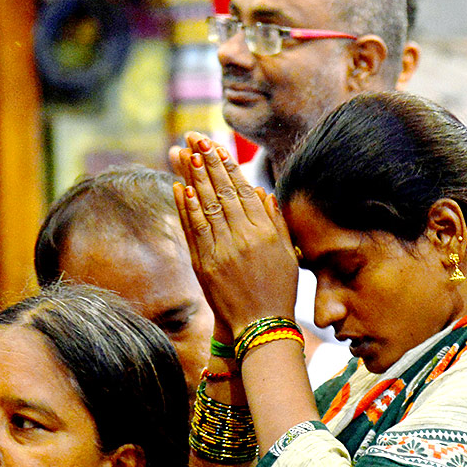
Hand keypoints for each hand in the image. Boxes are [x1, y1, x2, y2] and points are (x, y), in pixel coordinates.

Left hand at [170, 133, 298, 334]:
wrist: (261, 327)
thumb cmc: (280, 291)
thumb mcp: (288, 255)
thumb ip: (276, 222)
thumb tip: (263, 193)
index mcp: (265, 232)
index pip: (242, 190)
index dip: (227, 165)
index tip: (215, 145)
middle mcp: (242, 237)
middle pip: (220, 192)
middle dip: (206, 162)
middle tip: (194, 138)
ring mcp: (221, 251)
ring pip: (205, 206)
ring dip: (193, 177)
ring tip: (183, 153)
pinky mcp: (205, 265)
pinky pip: (193, 230)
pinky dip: (185, 208)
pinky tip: (179, 187)